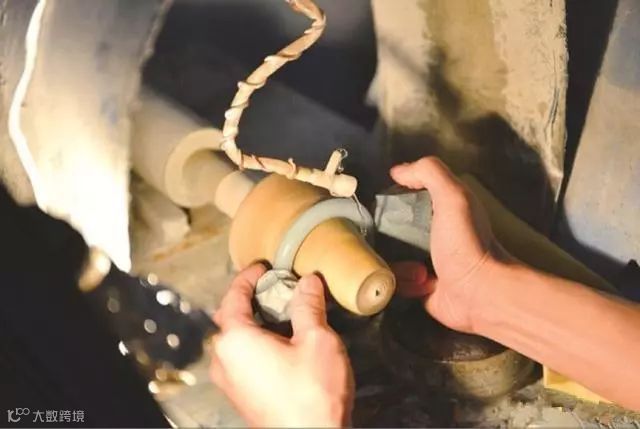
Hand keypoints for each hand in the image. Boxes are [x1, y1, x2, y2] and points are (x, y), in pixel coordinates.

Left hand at [210, 264, 353, 427]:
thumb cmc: (311, 397)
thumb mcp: (317, 340)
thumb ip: (309, 305)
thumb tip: (308, 282)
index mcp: (235, 340)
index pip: (233, 294)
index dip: (249, 276)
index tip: (263, 267)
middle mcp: (224, 359)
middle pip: (230, 316)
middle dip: (251, 298)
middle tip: (276, 287)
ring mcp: (229, 380)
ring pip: (235, 338)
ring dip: (255, 321)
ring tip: (283, 313)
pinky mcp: (241, 395)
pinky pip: (241, 358)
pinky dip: (256, 342)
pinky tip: (282, 343)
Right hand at [390, 157, 510, 332]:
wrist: (481, 293)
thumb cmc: (466, 242)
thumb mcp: (452, 196)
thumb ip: (429, 172)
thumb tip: (397, 170)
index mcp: (439, 208)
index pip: (402, 198)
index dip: (390, 202)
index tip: (380, 210)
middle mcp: (430, 233)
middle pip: (389, 229)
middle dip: (385, 238)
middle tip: (389, 244)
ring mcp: (422, 261)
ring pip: (388, 257)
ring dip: (397, 264)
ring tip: (417, 270)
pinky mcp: (417, 286)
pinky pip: (393, 281)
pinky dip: (402, 283)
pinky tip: (420, 284)